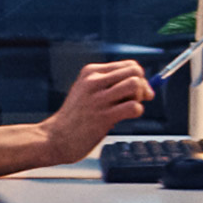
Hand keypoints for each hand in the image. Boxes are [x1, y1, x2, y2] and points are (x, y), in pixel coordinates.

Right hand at [38, 59, 154, 162]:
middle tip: (136, 101)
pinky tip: (124, 119)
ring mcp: (98, 99)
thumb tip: (147, 89)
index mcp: (91, 72)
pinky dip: (136, 112)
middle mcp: (94, 81)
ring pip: (136, 84)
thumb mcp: (87, 93)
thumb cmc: (76, 118)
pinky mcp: (103, 117)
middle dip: (143, 86)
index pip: (129, 65)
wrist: (55, 138)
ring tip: (128, 109)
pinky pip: (133, 107)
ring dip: (139, 98)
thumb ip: (111, 87)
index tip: (138, 93)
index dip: (140, 78)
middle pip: (135, 71)